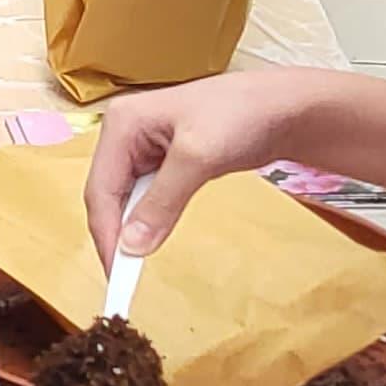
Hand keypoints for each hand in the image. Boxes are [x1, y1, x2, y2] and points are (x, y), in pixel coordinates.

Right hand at [83, 69, 318, 266]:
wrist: (285, 107)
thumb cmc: (242, 115)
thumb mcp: (198, 158)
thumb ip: (162, 202)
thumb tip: (131, 246)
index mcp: (122, 123)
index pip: (100, 188)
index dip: (106, 234)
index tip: (116, 275)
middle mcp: (127, 133)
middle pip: (107, 194)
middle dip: (114, 233)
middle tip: (124, 277)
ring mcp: (145, 147)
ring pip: (125, 198)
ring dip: (130, 228)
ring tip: (135, 265)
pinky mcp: (165, 160)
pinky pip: (146, 196)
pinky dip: (148, 219)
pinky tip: (154, 237)